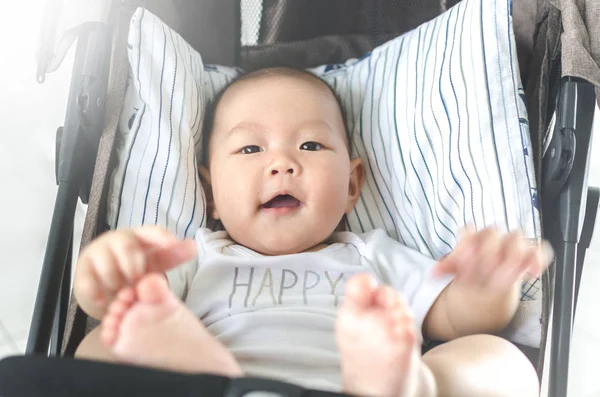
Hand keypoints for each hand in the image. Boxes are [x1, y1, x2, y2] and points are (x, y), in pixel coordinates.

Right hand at [74, 227, 196, 308]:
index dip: (162, 237)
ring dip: (117, 283)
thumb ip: (174, 255)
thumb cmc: (136, 269)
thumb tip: (194, 246)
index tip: (172, 244)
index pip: (151, 232)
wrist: (107, 286)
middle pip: (127, 246)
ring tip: (122, 293)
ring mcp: (98, 254)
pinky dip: (98, 294)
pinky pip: (88, 282)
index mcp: (139, 236)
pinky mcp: (82, 271)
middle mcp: (117, 240)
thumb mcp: (157, 262)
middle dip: (134, 266)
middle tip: (137, 281)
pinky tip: (105, 302)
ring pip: (108, 266)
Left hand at [431, 226, 552, 291]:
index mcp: (472, 236)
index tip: (463, 263)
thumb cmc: (470, 270)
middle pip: (492, 233)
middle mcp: (492, 235)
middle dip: (487, 255)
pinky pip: (539, 249)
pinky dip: (537, 258)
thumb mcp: (456, 270)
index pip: (468, 231)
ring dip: (510, 257)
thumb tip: (431, 274)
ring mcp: (512, 242)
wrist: (488, 278)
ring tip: (503, 279)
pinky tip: (530, 274)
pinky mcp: (530, 252)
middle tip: (483, 276)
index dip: (465, 245)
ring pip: (516, 237)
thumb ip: (446, 268)